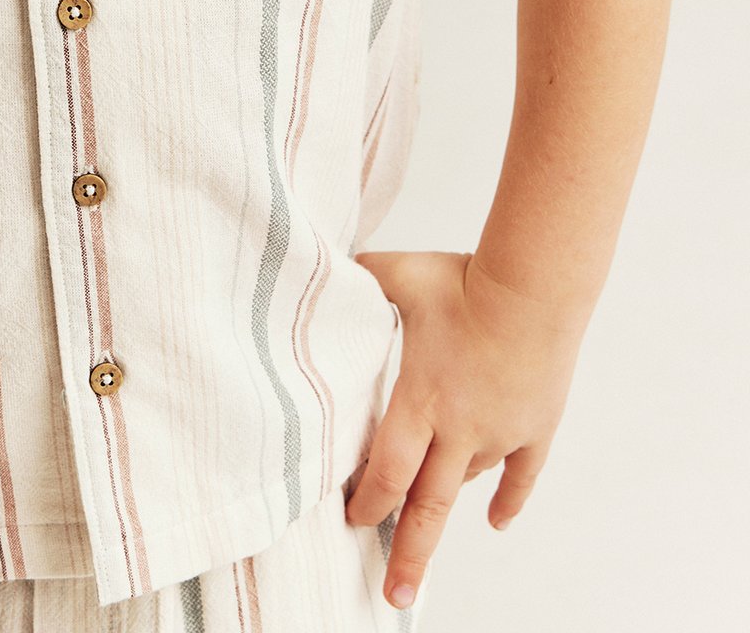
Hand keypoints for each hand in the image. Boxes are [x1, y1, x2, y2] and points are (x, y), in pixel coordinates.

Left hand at [343, 249, 586, 612]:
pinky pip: (522, 475)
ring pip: (467, 483)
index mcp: (421, 400)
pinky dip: (509, 500)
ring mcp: (501, 433)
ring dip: (445, 503)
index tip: (353, 521)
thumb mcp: (399, 275)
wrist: (535, 286)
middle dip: (409, 554)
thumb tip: (325, 265)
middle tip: (395, 597)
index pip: (387, 470)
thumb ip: (362, 277)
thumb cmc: (463, 280)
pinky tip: (497, 522)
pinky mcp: (536, 427)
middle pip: (428, 506)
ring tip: (427, 527)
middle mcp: (459, 428)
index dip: (368, 501)